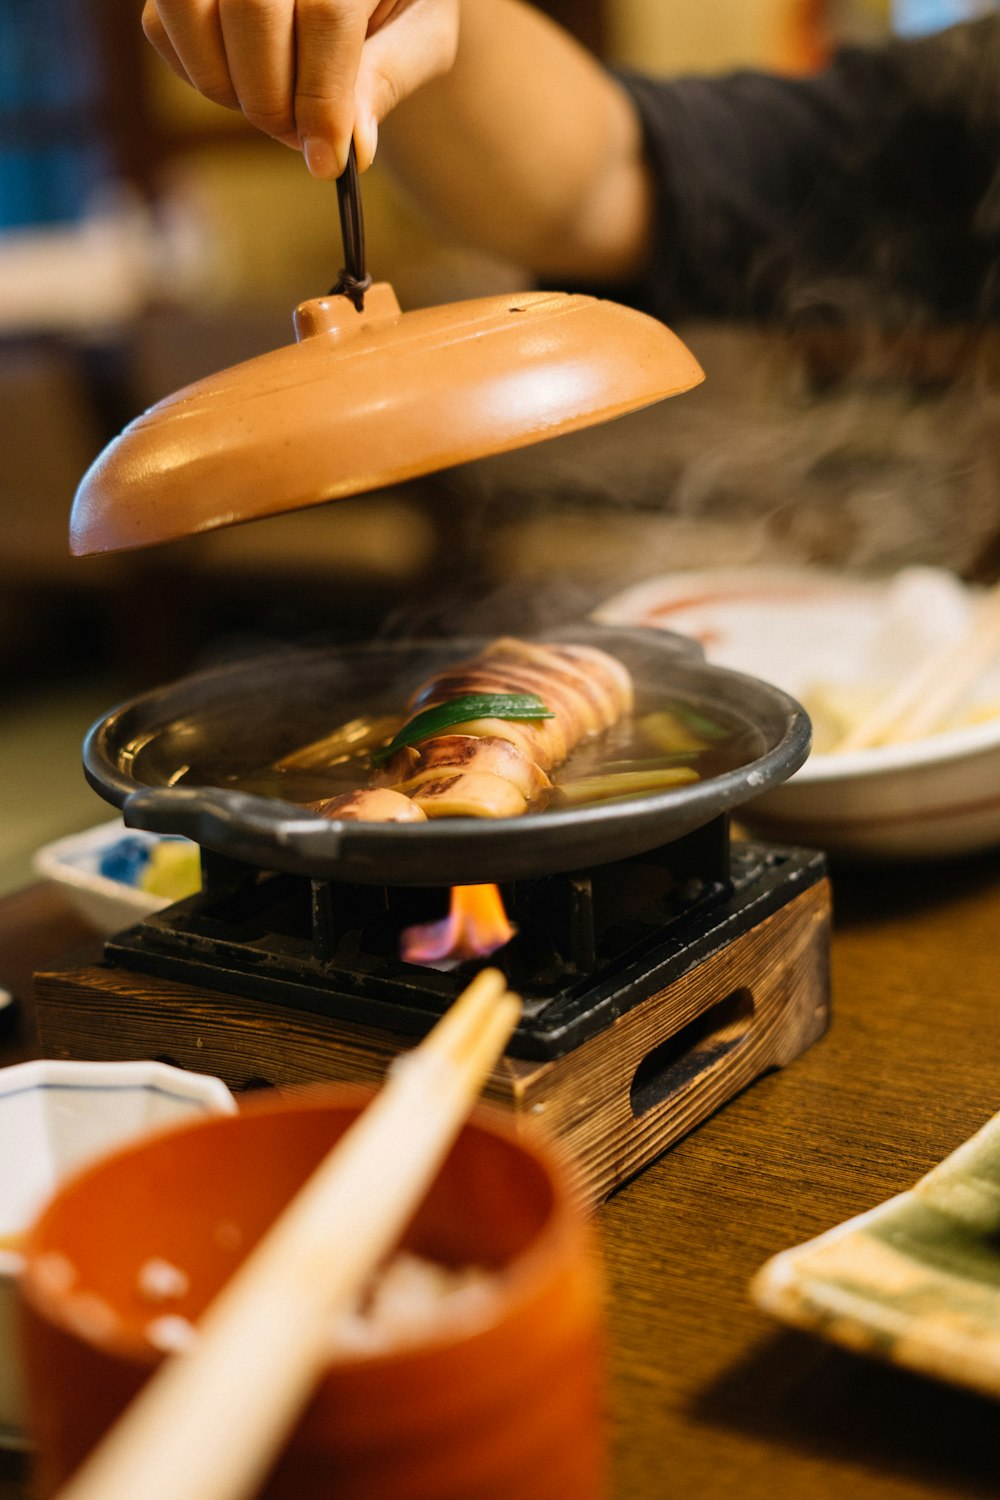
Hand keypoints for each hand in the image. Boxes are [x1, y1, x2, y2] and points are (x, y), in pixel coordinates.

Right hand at [141, 0, 459, 175]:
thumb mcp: (420, 34)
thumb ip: (387, 79)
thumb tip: (354, 147)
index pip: (326, 14)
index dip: (323, 99)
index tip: (329, 163)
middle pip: (252, 10)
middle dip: (273, 98)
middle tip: (298, 138)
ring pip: (188, 10)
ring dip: (226, 85)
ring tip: (272, 108)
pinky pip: (162, 25)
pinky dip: (197, 71)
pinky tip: (243, 81)